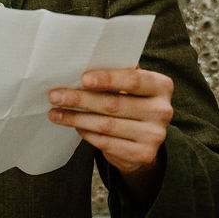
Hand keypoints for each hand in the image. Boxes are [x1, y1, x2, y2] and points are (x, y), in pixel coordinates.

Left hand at [48, 67, 172, 199]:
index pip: (133, 80)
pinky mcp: (143, 154)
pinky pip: (106, 143)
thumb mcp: (131, 87)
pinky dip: (86, 134)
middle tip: (55, 96)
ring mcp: (155, 135)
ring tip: (55, 113)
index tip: (83, 79)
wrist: (145, 140)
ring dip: (76, 118)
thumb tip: (84, 63)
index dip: (107, 79)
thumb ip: (118, 75)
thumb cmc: (132, 103)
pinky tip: (74, 127)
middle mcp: (163, 111)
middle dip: (80, 100)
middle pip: (114, 104)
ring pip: (106, 125)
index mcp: (162, 86)